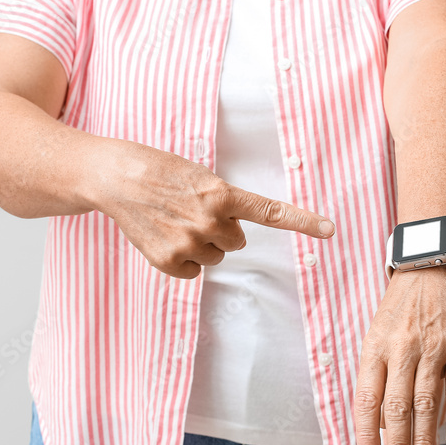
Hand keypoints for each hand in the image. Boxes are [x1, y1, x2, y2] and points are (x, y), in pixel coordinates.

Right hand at [95, 139, 334, 278]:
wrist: (117, 178)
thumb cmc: (161, 172)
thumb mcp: (200, 177)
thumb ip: (224, 202)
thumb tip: (235, 233)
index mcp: (221, 194)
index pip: (270, 212)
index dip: (302, 222)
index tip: (329, 230)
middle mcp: (210, 221)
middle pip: (237, 242)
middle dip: (221, 229)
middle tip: (193, 211)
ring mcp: (189, 244)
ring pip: (216, 257)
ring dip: (202, 244)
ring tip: (175, 221)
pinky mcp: (169, 262)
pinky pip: (195, 271)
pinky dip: (184, 259)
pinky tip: (165, 237)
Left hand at [353, 260, 445, 444]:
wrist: (429, 268)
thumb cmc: (398, 311)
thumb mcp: (376, 336)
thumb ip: (377, 377)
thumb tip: (381, 425)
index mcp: (376, 347)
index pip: (367, 399)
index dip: (367, 433)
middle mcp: (403, 348)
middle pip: (398, 406)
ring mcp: (434, 347)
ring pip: (427, 401)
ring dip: (425, 439)